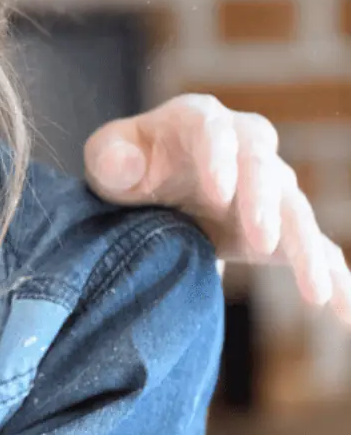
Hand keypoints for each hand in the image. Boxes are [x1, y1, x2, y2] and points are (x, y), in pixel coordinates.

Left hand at [84, 94, 349, 322]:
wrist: (153, 193)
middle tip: (260, 240)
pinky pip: (317, 251)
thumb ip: (109, 158)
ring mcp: (270, 188)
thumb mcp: (107, 159)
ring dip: (307, 250)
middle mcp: (245, 148)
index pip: (213, 129)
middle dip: (264, 204)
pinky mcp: (283, 228)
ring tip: (315, 292)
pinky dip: (334, 279)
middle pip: (263, 169)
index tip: (216, 192)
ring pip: (296, 213)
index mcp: (199, 121)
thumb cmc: (128, 167)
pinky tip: (343, 313)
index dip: (218, 157)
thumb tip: (126, 166)